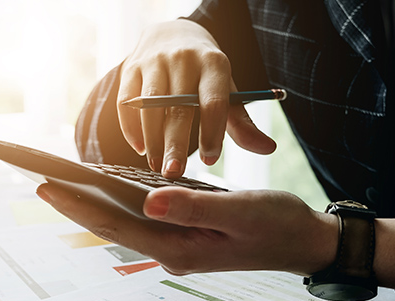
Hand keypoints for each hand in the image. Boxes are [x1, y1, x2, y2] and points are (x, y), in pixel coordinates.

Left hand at [36, 183, 337, 276]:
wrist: (302, 241)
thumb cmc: (277, 224)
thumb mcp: (241, 211)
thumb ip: (194, 207)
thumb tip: (150, 201)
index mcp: (180, 249)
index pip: (116, 225)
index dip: (78, 206)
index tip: (46, 186)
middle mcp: (170, 252)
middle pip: (110, 226)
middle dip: (72, 204)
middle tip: (36, 180)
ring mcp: (174, 247)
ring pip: (122, 224)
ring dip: (90, 205)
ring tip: (59, 182)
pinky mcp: (181, 237)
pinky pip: (139, 220)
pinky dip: (116, 205)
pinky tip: (101, 190)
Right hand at [117, 19, 275, 177]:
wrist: (171, 34)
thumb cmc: (202, 73)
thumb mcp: (225, 90)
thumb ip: (241, 122)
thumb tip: (268, 148)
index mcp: (214, 64)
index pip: (213, 102)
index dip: (211, 133)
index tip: (209, 160)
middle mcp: (183, 59)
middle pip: (178, 108)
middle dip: (175, 144)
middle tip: (174, 173)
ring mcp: (154, 63)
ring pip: (149, 106)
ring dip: (151, 140)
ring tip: (156, 165)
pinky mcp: (130, 69)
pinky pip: (126, 103)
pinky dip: (131, 129)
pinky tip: (139, 148)